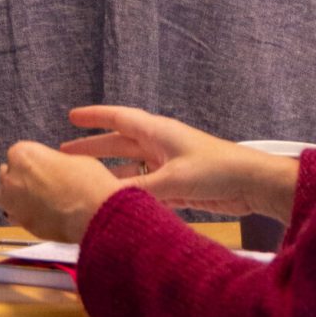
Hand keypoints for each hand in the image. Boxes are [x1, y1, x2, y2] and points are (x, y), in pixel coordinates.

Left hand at [0, 141, 122, 242]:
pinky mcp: (20, 224)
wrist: (93, 213)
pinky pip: (13, 216)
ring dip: (13, 195)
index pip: (17, 153)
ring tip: (33, 197)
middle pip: (6, 173)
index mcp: (23, 154)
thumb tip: (51, 168)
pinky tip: (35, 212)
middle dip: (18, 176)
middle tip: (39, 181)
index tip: (42, 164)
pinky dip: (20, 213)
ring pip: (2, 196)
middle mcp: (12, 177)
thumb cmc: (87, 181)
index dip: (31, 159)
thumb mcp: (73, 158)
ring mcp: (13, 203)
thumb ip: (53, 162)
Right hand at [61, 105, 299, 222]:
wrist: (250, 183)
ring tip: (84, 178)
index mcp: (158, 133)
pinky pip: (144, 185)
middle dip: (94, 146)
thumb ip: (140, 190)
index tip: (72, 117)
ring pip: (130, 166)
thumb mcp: (173, 180)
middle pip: (120, 143)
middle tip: (66, 151)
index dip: (95, 117)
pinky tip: (115, 200)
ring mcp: (168, 165)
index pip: (119, 119)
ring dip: (109, 171)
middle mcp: (160, 145)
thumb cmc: (216, 170)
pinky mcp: (176, 185)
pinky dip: (128, 190)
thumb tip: (106, 199)